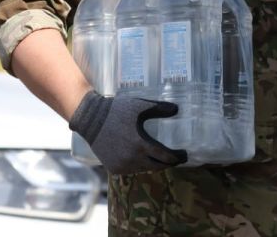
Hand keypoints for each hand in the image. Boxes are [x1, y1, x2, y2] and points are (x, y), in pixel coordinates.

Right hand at [69, 90, 187, 174]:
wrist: (91, 119)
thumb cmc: (117, 111)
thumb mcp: (140, 106)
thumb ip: (160, 108)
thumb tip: (178, 109)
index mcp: (140, 144)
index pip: (165, 156)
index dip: (177, 157)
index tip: (185, 155)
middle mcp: (132, 159)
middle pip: (157, 166)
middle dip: (169, 163)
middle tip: (178, 159)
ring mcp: (121, 165)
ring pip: (144, 169)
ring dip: (155, 165)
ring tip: (163, 159)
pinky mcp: (113, 168)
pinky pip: (132, 170)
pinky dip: (141, 166)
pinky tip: (146, 160)